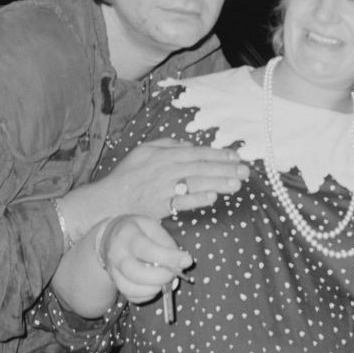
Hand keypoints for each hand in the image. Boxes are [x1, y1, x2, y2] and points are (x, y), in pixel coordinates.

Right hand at [63, 138, 248, 236]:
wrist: (108, 201)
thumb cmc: (127, 175)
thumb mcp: (144, 151)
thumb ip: (167, 144)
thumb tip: (189, 145)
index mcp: (163, 155)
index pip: (196, 153)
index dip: (218, 154)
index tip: (237, 156)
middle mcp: (165, 170)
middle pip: (200, 168)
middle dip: (225, 169)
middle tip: (245, 171)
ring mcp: (162, 189)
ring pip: (194, 184)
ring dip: (217, 183)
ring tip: (237, 184)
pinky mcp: (160, 208)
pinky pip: (180, 203)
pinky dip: (196, 200)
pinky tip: (212, 197)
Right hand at [97, 215, 191, 303]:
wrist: (110, 237)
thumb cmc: (138, 230)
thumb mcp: (153, 227)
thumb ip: (167, 244)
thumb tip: (182, 264)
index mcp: (127, 235)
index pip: (146, 249)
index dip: (168, 258)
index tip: (187, 261)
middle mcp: (116, 255)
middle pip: (135, 272)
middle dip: (160, 277)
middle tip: (174, 274)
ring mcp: (113, 272)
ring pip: (131, 288)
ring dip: (154, 288)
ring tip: (166, 280)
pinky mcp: (116, 284)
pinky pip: (131, 296)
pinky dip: (148, 295)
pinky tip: (156, 286)